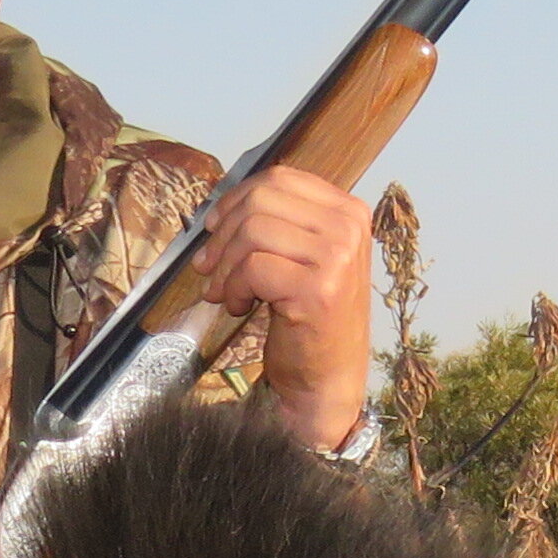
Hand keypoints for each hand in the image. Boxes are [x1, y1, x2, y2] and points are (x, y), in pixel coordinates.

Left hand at [198, 166, 375, 451]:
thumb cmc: (310, 317)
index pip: (280, 179)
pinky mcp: (318, 289)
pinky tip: (238, 307)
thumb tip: (215, 210)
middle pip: (261, 200)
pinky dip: (233, 288)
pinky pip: (252, 268)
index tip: (214, 228)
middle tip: (207, 266)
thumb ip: (277, 224)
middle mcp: (349, 227)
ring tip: (224, 292)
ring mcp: (337, 257)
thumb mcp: (303, 258)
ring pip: (252, 232)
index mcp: (349, 211)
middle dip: (223, 234)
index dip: (236, 199)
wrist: (327, 377)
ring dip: (225, 266)